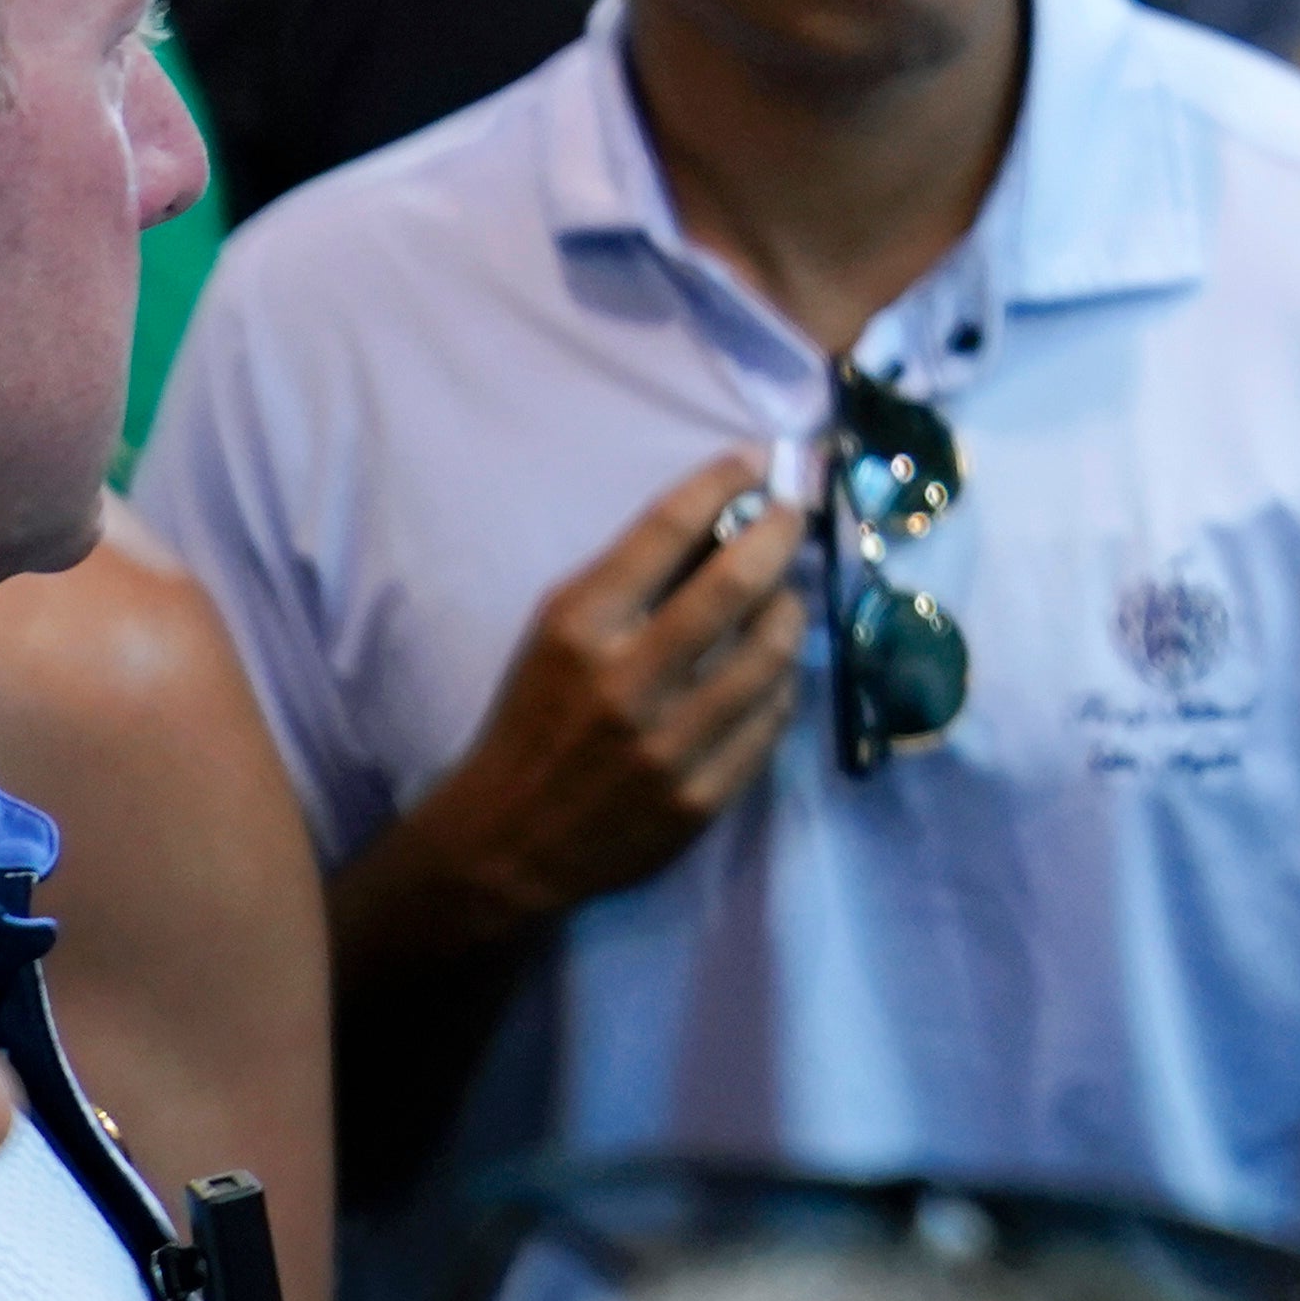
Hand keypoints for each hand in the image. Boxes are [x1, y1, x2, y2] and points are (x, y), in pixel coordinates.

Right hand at [387, 453, 808, 941]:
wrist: (506, 840)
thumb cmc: (536, 716)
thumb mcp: (558, 636)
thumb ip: (630, 583)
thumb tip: (722, 520)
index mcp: (578, 629)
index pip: (663, 532)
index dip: (720, 484)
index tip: (754, 460)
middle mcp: (625, 683)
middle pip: (736, 585)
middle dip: (778, 535)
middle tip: (793, 515)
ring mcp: (669, 746)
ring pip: (771, 654)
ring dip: (790, 612)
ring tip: (785, 598)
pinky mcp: (702, 799)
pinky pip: (773, 720)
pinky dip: (781, 684)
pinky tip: (771, 671)